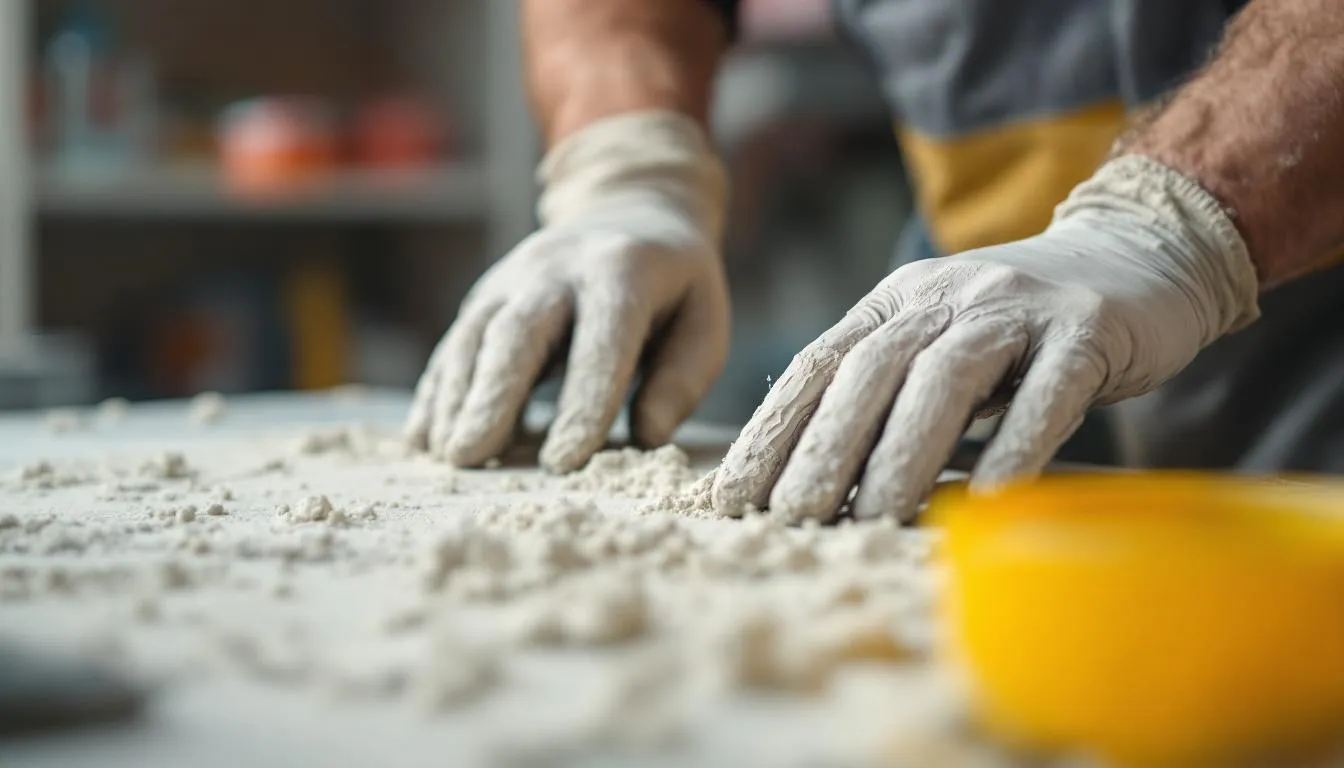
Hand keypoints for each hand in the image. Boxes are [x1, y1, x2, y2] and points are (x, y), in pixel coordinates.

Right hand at [405, 111, 729, 471]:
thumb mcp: (704, 321)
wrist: (630, 212)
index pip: (600, 342)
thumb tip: (647, 435)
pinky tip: (424, 437)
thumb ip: (683, 378)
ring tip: (449, 457)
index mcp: (622, 270)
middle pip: (516, 331)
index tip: (562, 463)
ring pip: (474, 335)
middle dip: (492, 396)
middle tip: (471, 457)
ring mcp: (512, 277)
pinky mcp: (485, 295)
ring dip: (456, 398)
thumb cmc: (674, 287)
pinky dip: (437, 390)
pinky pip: (455, 343)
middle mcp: (557, 267)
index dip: (582, 403)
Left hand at [712, 157, 1260, 521]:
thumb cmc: (1019, 327)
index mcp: (893, 303)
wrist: (1138, 252)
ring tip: (874, 520)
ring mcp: (1015, 309)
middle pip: (868, 372)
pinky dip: (1015, 445)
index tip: (732, 497)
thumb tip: (806, 482)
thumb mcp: (935, 341)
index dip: (771, 430)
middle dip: (822, 450)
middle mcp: (943, 297)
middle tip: (791, 519)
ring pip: (945, 379)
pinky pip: (1046, 391)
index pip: (816, 366)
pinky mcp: (1087, 329)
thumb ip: (883, 394)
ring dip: (904, 454)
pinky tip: (988, 498)